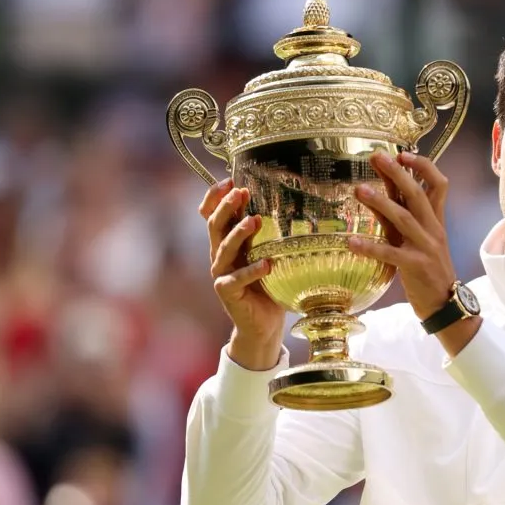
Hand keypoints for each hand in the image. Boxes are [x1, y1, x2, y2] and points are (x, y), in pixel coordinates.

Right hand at [199, 179, 285, 370]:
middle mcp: (220, 256)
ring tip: (255, 220)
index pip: (211, 215)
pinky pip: (236, 280)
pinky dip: (252, 271)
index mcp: (228, 243)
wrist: (264, 324)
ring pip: (223, 249)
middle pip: (215, 226)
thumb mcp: (270, 254)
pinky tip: (268, 264)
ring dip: (239, 233)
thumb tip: (293, 205)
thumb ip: (271, 235)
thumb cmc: (270, 285)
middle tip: (240, 192)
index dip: (214, 197)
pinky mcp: (228, 294)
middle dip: (226, 207)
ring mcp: (222, 275)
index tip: (229, 180)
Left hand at [349, 151, 456, 319]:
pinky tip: (351, 242)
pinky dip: (370, 247)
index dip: (423, 167)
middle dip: (398, 173)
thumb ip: (401, 216)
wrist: (445, 303)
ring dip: (381, 203)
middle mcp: (433, 229)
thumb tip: (382, 190)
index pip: (438, 184)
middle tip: (377, 156)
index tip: (403, 154)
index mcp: (436, 220)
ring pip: (404, 219)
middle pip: (418, 194)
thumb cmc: (427, 268)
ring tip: (359, 189)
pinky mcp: (415, 267)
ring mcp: (425, 247)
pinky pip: (390, 254)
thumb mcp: (417, 238)